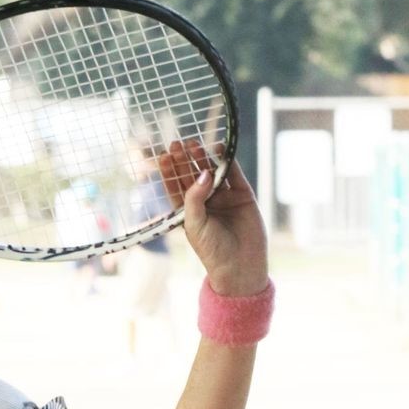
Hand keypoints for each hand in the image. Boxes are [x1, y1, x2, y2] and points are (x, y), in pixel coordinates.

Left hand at [158, 140, 268, 296]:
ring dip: (204, 158)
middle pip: (193, 175)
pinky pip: (234, 174)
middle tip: (179, 144)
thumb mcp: (195, 224)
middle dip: (185, 160)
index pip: (177, 187)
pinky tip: (220, 148)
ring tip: (195, 145)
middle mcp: (207, 202)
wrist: (241, 265)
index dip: (171, 171)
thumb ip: (195, 197)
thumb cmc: (213, 250)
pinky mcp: (242, 195)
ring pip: (213, 172)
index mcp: (190, 211)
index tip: (165, 155)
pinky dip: (228, 161)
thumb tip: (203, 171)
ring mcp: (225, 197)